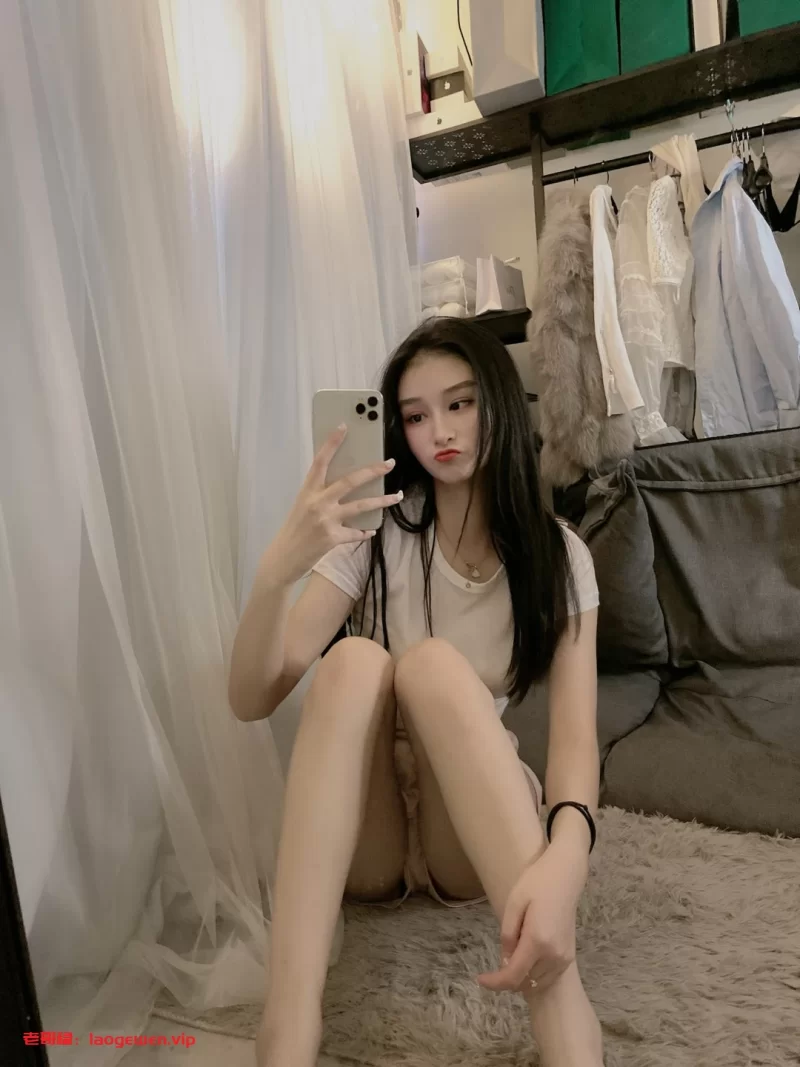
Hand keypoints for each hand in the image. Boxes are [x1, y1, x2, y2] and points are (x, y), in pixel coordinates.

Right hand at [262, 426, 399, 585]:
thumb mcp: (302, 506)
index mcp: (307, 491)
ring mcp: (326, 520)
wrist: (283, 558)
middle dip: (372, 471)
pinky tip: (371, 530)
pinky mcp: (332, 538)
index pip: (320, 461)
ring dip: (382, 500)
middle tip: (390, 463)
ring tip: (398, 496)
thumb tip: (344, 485)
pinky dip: (365, 531)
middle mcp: (317, 502)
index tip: (344, 427)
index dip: (332, 443)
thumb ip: (319, 494)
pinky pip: (356, 533)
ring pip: (361, 506)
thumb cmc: (294, 530)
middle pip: (349, 481)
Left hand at [477, 847, 579, 993]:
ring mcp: (565, 957)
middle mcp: (554, 955)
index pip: (513, 976)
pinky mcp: (570, 955)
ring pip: (537, 983)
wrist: (565, 875)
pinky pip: (548, 976)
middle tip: (499, 959)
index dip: (495, 983)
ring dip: (521, 977)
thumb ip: (507, 936)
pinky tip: (527, 956)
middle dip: (507, 977)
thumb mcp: (513, 904)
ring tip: (515, 952)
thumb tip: (505, 962)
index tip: (480, 979)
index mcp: (538, 941)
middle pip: (525, 983)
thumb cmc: (536, 883)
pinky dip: (534, 974)